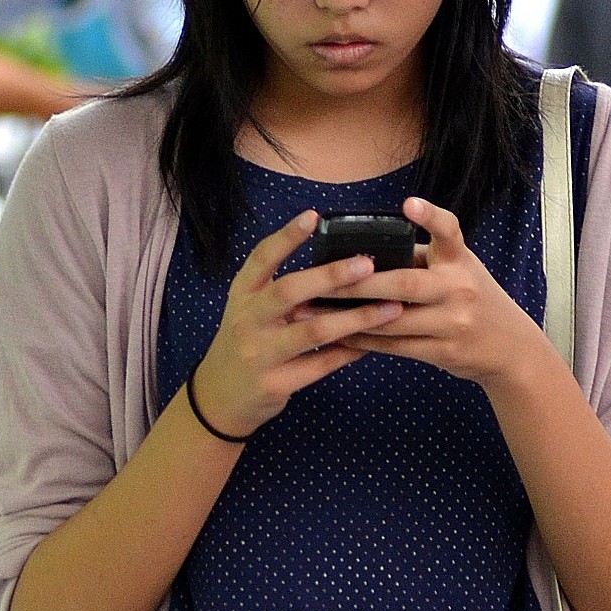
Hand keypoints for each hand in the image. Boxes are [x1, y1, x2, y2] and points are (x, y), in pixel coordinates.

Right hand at [193, 210, 404, 436]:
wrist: (220, 395)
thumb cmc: (246, 341)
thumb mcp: (250, 309)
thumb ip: (280, 289)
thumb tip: (337, 265)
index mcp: (243, 294)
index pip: (262, 258)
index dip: (287, 236)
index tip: (313, 216)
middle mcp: (248, 320)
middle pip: (289, 291)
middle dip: (330, 276)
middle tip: (367, 264)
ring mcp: (260, 353)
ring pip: (313, 331)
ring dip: (356, 318)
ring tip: (391, 307)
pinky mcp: (275, 383)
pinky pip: (321, 364)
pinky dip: (350, 351)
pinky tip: (375, 341)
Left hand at [336, 195, 544, 391]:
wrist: (511, 347)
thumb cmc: (473, 299)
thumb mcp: (460, 269)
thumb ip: (423, 259)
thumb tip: (365, 252)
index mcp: (460, 260)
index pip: (449, 231)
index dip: (429, 216)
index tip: (408, 204)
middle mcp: (459, 288)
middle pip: (405, 283)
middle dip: (361, 283)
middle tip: (324, 278)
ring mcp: (453, 323)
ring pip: (394, 320)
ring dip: (351, 316)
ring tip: (315, 309)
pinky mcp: (444, 352)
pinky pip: (396, 346)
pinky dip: (364, 341)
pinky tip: (339, 334)